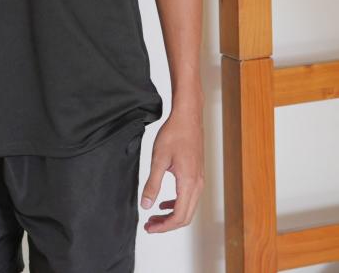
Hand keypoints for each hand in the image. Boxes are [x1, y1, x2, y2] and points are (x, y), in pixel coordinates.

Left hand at [140, 106, 203, 232]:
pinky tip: (164, 202)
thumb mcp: (159, 159)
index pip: (178, 216)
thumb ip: (152, 184)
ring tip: (154, 216)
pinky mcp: (197, 175)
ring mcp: (199, 180)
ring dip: (171, 216)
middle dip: (166, 225)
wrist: (188, 117)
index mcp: (188, 183)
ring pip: (188, 209)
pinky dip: (177, 205)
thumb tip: (146, 205)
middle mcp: (197, 185)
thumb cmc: (175, 134)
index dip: (163, 227)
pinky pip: (189, 198)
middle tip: (149, 225)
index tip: (149, 228)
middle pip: (185, 217)